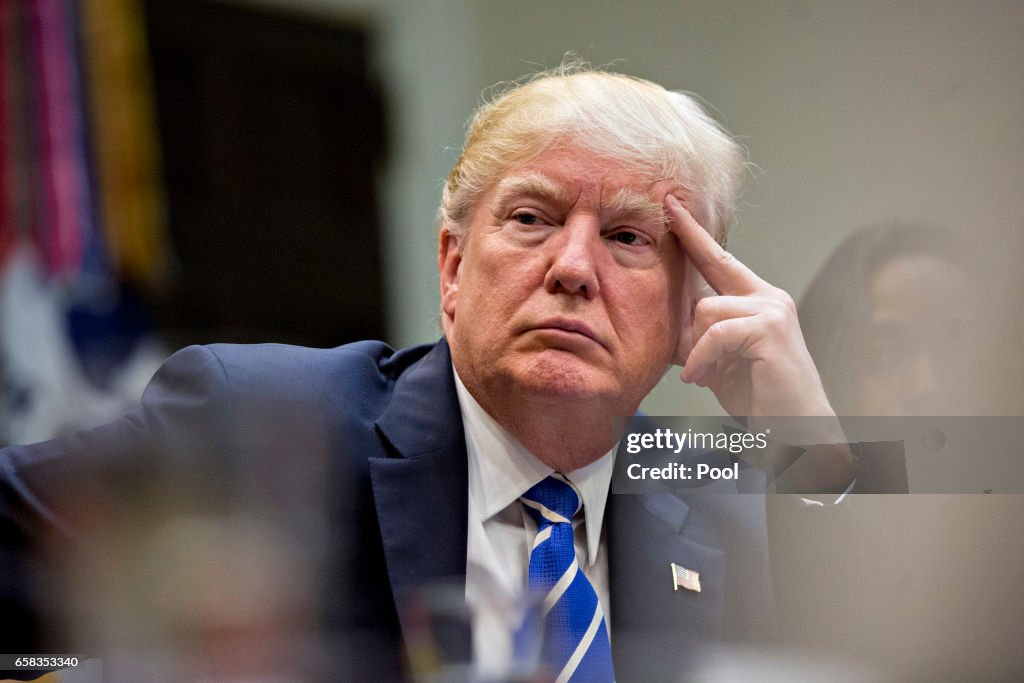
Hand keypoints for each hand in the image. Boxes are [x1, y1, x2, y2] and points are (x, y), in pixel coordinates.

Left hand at [666, 194, 832, 417]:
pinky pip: (715, 332)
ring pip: (705, 309)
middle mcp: (769, 297)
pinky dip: (703, 358)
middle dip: (689, 271)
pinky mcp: (770, 328)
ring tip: (705, 375)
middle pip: (710, 274)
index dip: (694, 233)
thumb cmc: (760, 398)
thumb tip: (665, 317)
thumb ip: (698, 335)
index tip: (671, 205)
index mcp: (757, 301)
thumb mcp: (718, 361)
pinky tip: (703, 378)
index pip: (719, 260)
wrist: (795, 429)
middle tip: (679, 262)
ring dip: (697, 349)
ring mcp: (773, 310)